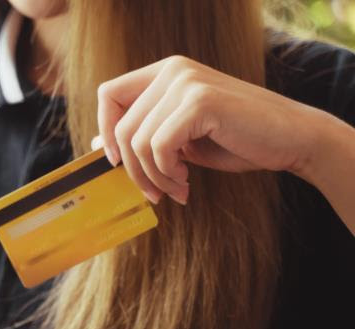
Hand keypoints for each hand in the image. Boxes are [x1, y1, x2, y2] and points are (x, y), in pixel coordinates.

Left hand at [96, 55, 337, 204]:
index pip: (109, 94)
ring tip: (178, 190)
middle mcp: (173, 70)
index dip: (105, 130)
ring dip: (154, 177)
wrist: (292, 140)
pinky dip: (168, 173)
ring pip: (138, 142)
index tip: (117, 161)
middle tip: (156, 194)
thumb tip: (99, 144)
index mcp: (166, 72)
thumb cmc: (236, 140)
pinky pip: (159, 146)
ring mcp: (186, 82)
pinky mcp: (200, 102)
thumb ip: (144, 135)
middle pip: (122, 127)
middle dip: (134, 170)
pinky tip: (187, 182)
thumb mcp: (181, 138)